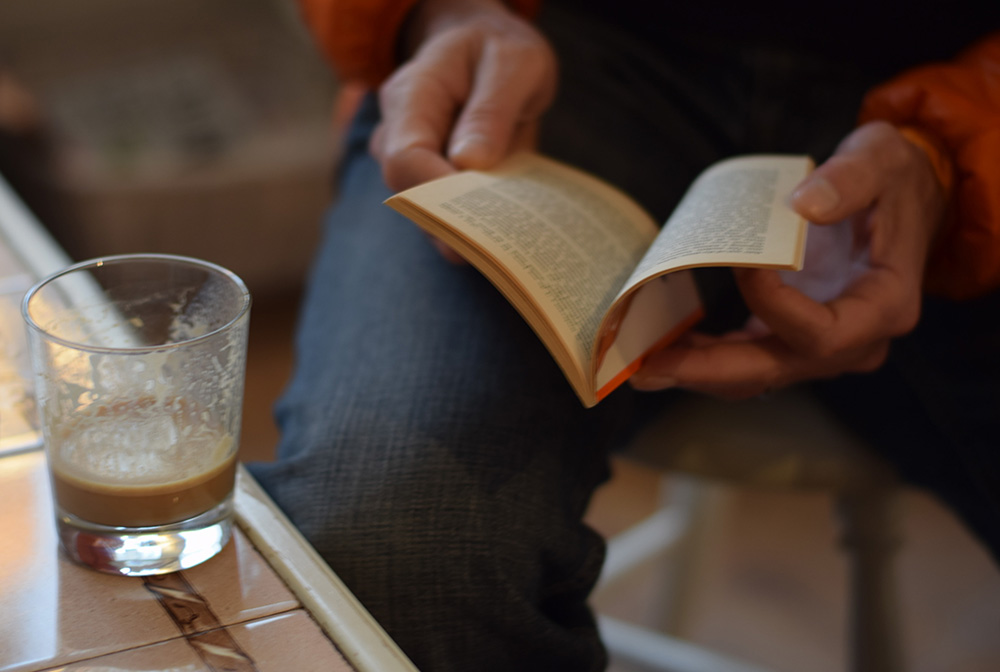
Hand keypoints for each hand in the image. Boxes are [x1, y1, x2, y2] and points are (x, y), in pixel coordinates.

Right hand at [370, 0, 556, 260]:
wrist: (485, 50)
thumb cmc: (497, 51)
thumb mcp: (513, 62)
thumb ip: (492, 108)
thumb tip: (470, 163)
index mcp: (411, 96)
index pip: (404, 159)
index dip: (437, 194)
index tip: (481, 212)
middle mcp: (397, 134)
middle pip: (410, 198)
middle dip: (456, 224)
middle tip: (506, 242)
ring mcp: (411, 163)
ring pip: (427, 217)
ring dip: (470, 232)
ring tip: (514, 234)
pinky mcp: (431, 184)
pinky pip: (447, 219)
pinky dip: (477, 229)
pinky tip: (510, 230)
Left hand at [630, 121, 948, 398]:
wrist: (905, 197)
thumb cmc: (893, 178)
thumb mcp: (880, 160)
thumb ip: (849, 179)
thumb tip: (802, 206)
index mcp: (883, 306)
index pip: (820, 332)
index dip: (772, 307)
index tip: (739, 263)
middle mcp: (855, 341)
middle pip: (776, 370)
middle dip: (708, 370)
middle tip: (646, 366)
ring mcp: (824, 346)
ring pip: (756, 373)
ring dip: (696, 370)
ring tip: (639, 363)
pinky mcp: (795, 337)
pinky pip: (748, 358)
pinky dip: (705, 355)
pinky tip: (664, 345)